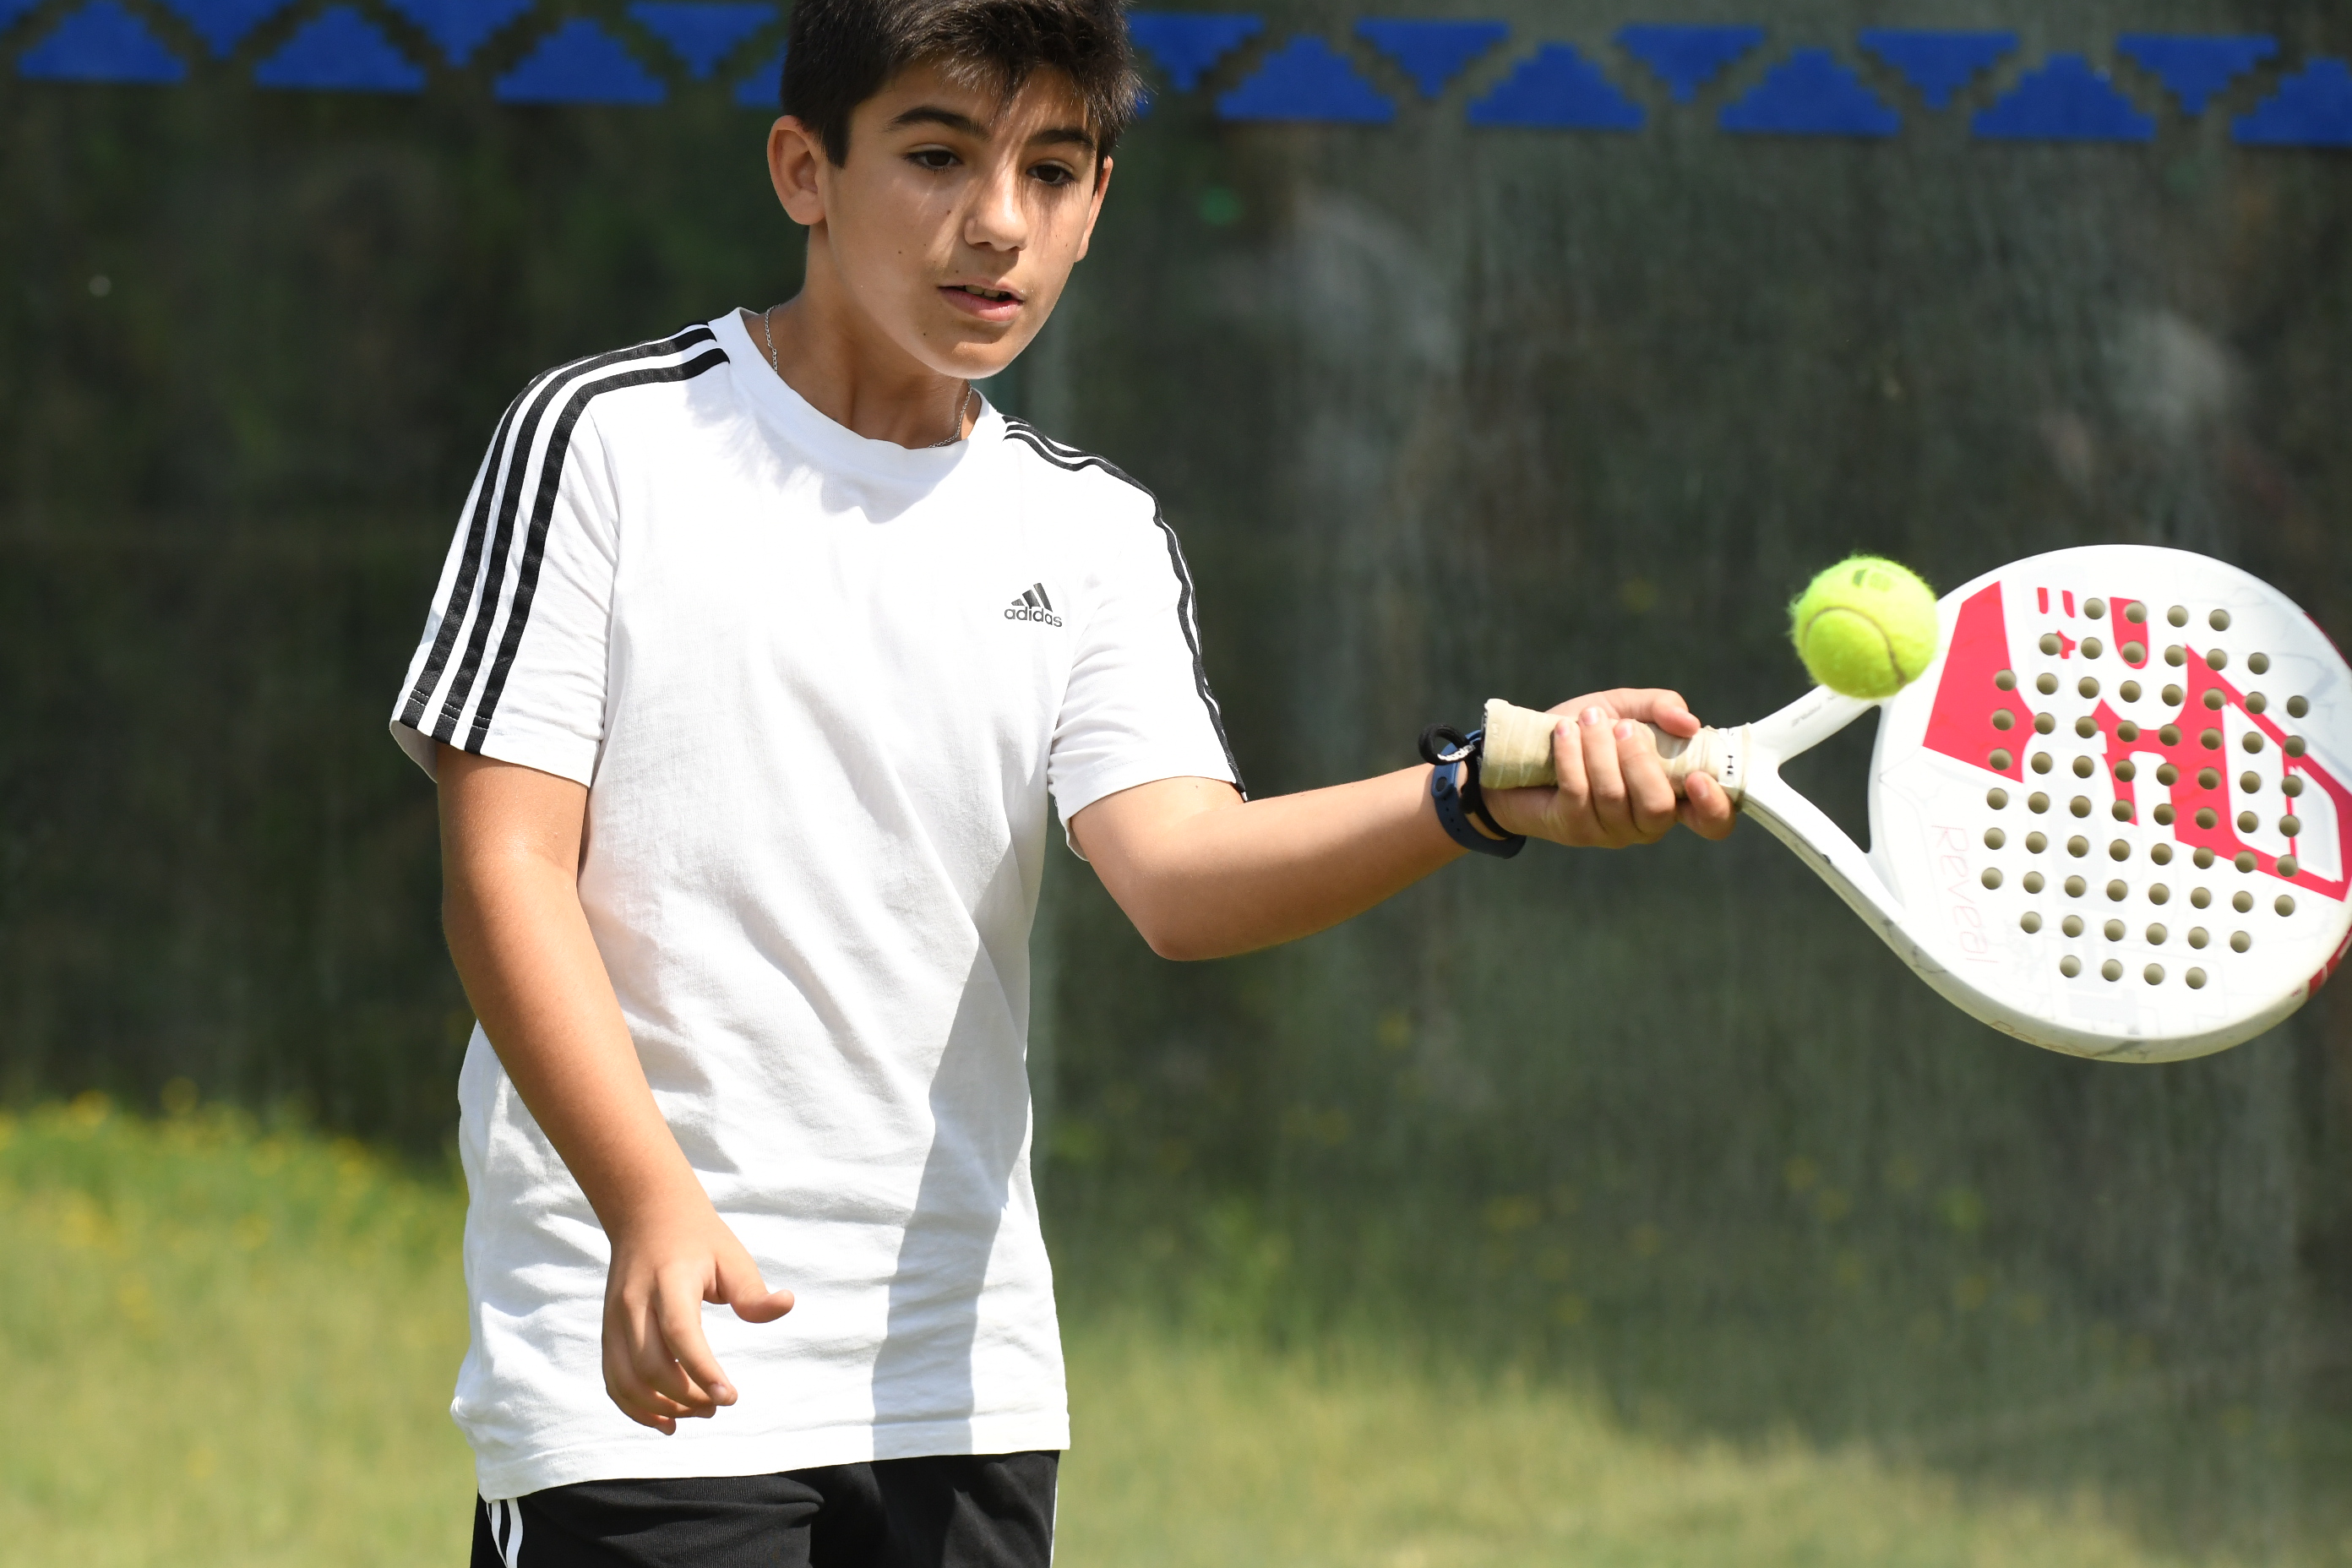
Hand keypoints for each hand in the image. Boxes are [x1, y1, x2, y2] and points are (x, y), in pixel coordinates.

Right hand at [602, 1193, 794, 1433]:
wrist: (646, 1216)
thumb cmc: (698, 1240)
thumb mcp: (732, 1256)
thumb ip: (752, 1290)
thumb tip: (786, 1305)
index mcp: (669, 1281)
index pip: (680, 1334)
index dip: (702, 1371)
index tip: (730, 1398)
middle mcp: (634, 1303)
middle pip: (651, 1365)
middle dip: (686, 1396)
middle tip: (719, 1404)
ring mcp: (614, 1320)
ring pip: (627, 1380)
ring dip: (661, 1408)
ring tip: (698, 1412)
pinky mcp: (607, 1333)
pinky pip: (613, 1381)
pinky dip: (635, 1408)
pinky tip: (667, 1421)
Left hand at [1481, 688, 1737, 847]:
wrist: (1520, 753)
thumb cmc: (1584, 732)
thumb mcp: (1625, 708)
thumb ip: (1661, 708)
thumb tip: (1691, 724)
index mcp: (1673, 794)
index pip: (1712, 820)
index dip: (1714, 807)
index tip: (1698, 778)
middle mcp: (1646, 821)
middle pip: (1658, 809)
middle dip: (1640, 763)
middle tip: (1622, 728)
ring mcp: (1610, 830)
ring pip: (1615, 798)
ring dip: (1600, 751)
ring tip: (1587, 720)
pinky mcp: (1574, 828)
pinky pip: (1579, 794)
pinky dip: (1572, 757)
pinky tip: (1564, 732)